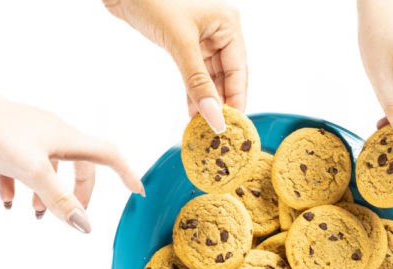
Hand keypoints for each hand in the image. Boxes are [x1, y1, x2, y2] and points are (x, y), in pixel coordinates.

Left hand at [0, 81, 142, 231]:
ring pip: (50, 169)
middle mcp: (54, 135)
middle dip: (78, 195)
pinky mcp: (7, 140)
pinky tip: (6, 201)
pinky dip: (18, 185)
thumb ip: (60, 199)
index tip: (137, 192)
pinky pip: (21, 166)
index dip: (126, 173)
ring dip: (46, 194)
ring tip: (34, 214)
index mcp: (68, 138)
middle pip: (80, 167)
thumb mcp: (34, 171)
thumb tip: (85, 226)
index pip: (109, 156)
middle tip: (72, 217)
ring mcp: (30, 137)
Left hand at [104, 0, 246, 132]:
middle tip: (217, 131)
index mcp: (228, 24)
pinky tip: (194, 112)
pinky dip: (195, 92)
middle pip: (227, 77)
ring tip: (204, 127)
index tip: (232, 126)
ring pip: (211, 78)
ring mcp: (203, 38)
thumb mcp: (180, 43)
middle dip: (221, 104)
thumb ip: (197, 82)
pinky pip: (196, 74)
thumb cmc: (153, 0)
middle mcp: (220, 31)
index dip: (236, 100)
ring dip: (207, 102)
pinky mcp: (186, 44)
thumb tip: (213, 116)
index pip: (238, 70)